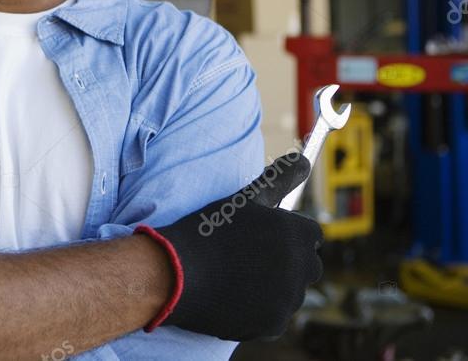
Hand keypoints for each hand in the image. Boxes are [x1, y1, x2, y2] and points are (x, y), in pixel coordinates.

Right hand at [135, 152, 323, 340]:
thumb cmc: (208, 231)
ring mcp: (289, 299)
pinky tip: (231, 296)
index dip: (285, 234)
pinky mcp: (274, 324)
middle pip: (305, 265)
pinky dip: (258, 310)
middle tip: (247, 258)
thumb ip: (279, 179)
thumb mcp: (243, 199)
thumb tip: (305, 160)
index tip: (261, 237)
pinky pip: (274, 316)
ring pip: (289, 292)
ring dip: (272, 287)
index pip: (309, 234)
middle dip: (285, 262)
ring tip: (235, 276)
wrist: (174, 272)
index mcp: (298, 233)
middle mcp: (301, 267)